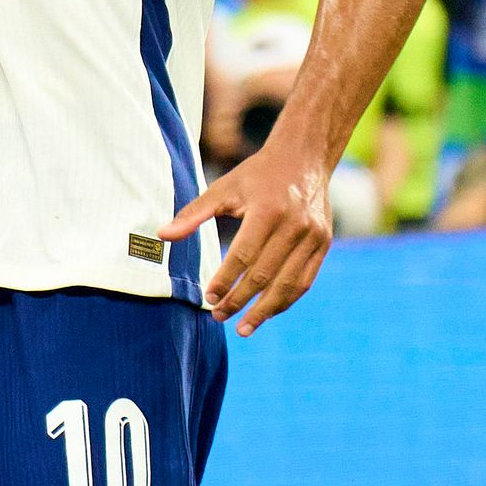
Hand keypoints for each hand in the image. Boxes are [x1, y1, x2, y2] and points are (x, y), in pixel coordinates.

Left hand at [168, 144, 337, 336]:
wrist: (304, 157)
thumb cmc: (256, 175)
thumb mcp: (224, 188)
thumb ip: (193, 214)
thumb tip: (162, 235)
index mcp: (268, 211)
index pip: (243, 256)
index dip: (225, 281)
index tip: (208, 298)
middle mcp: (294, 225)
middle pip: (264, 274)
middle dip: (240, 300)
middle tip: (218, 316)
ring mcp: (313, 236)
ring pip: (288, 284)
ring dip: (265, 311)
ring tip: (243, 328)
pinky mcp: (324, 243)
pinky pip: (305, 281)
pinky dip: (285, 300)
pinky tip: (267, 313)